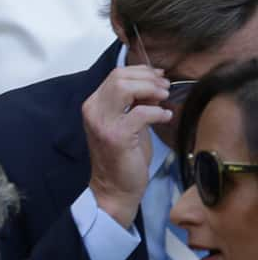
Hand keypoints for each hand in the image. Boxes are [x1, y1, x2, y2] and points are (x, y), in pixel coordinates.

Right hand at [83, 65, 171, 228]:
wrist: (114, 188)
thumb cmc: (123, 157)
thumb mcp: (126, 123)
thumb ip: (135, 103)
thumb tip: (155, 85)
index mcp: (94, 104)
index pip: (116, 75)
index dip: (141, 72)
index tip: (159, 77)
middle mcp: (93, 110)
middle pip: (119, 77)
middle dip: (147, 78)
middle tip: (165, 88)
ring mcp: (102, 122)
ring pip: (125, 88)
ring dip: (150, 89)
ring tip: (164, 98)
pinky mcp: (116, 136)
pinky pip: (140, 113)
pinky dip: (157, 112)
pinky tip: (166, 117)